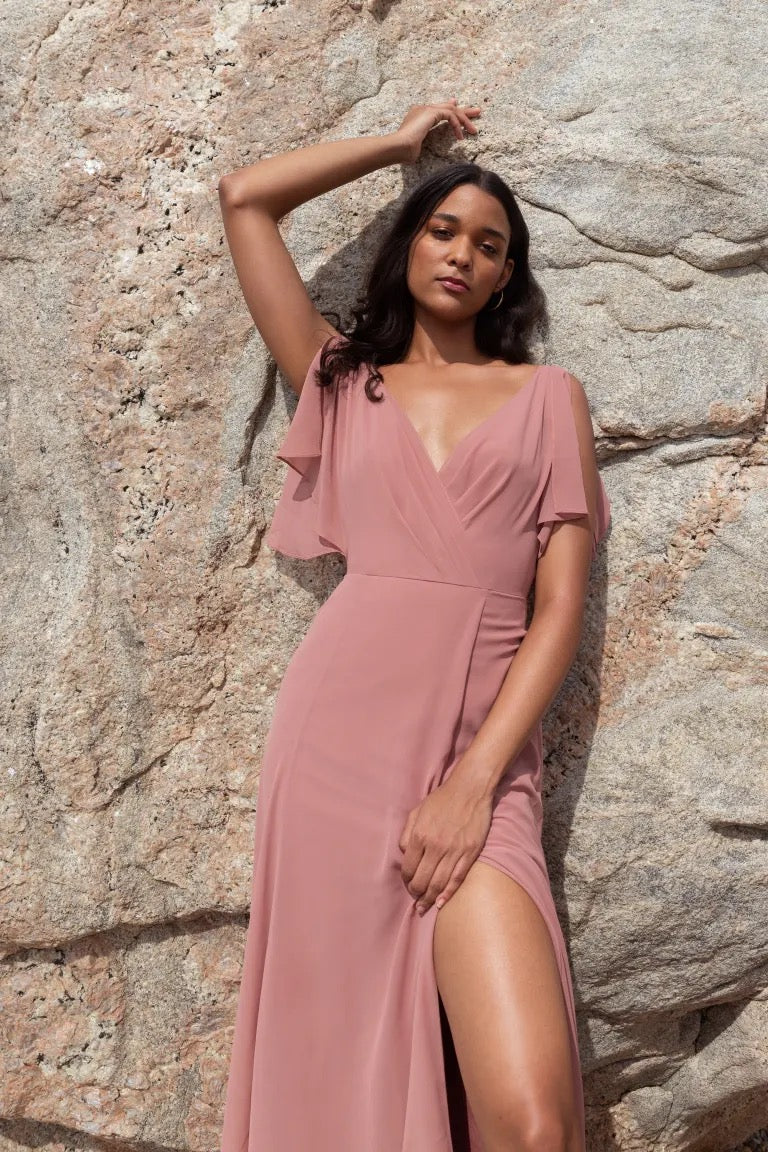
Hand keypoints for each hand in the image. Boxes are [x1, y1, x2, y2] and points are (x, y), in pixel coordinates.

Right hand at [394, 98, 480, 163]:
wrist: (398, 147)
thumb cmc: (403, 152)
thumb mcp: (415, 147)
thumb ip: (419, 144)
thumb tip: (415, 153)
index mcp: (418, 115)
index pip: (439, 110)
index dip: (452, 110)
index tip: (461, 113)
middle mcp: (422, 109)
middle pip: (448, 106)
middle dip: (464, 110)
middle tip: (477, 112)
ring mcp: (426, 109)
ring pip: (451, 110)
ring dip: (465, 119)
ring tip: (474, 131)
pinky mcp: (431, 112)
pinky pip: (450, 115)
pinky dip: (457, 126)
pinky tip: (460, 137)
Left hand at [398, 769, 492, 913]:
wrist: (470, 789)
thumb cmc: (442, 799)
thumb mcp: (416, 811)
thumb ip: (407, 833)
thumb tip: (403, 853)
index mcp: (419, 835)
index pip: (408, 868)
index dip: (406, 881)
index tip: (409, 885)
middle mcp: (435, 846)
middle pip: (421, 880)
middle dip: (416, 894)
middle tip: (416, 900)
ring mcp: (454, 851)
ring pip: (438, 884)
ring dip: (430, 899)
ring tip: (425, 908)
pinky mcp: (470, 852)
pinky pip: (457, 879)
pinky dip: (448, 893)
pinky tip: (441, 903)